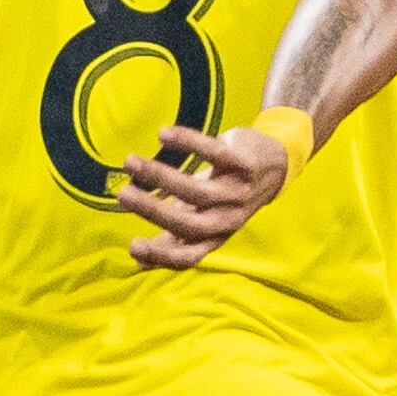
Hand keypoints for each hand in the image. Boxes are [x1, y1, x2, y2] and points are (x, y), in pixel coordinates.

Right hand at [114, 124, 292, 269]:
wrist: (274, 166)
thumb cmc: (225, 195)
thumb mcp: (203, 219)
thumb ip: (173, 237)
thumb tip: (138, 262)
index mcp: (214, 237)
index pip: (189, 256)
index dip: (161, 256)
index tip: (131, 247)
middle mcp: (228, 220)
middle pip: (189, 224)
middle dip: (153, 211)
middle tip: (122, 195)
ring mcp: (239, 193)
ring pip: (197, 191)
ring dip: (160, 176)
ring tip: (130, 162)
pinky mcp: (246, 164)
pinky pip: (213, 153)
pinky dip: (187, 142)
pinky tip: (162, 133)